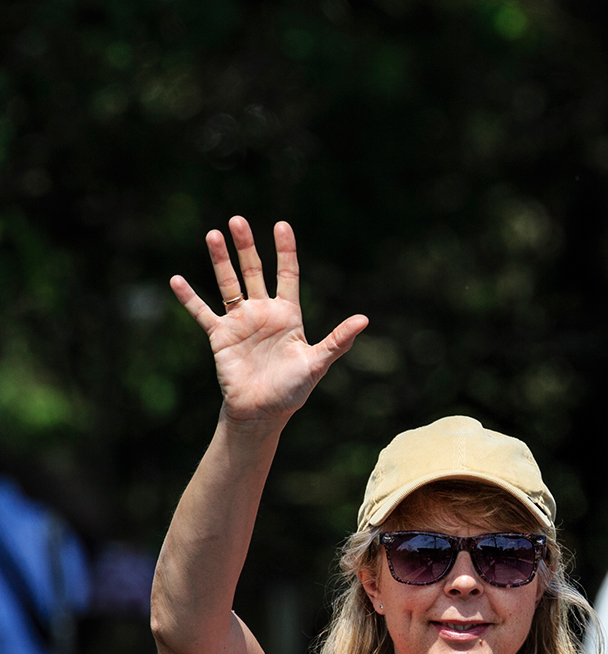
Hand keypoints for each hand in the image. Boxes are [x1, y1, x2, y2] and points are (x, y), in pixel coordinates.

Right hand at [170, 217, 367, 427]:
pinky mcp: (220, 336)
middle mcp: (263, 313)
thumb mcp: (317, 363)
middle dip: (246, 247)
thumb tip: (364, 320)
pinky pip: (202, 312)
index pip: (287, 274)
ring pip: (228, 284)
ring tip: (212, 235)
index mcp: (288, 315)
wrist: (262, 412)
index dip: (285, 251)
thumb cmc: (292, 390)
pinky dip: (189, 297)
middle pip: (254, 271)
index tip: (282, 225)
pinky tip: (176, 280)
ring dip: (220, 260)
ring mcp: (240, 322)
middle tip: (238, 220)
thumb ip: (338, 340)